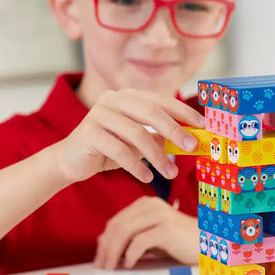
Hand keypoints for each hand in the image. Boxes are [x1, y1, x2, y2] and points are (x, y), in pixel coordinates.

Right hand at [55, 88, 204, 184]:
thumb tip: (191, 140)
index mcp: (127, 96)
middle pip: (151, 112)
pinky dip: (136, 165)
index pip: (161, 100)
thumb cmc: (109, 150)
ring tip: (169, 174)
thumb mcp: (139, 143)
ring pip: (137, 133)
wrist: (70, 161)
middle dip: (175, 130)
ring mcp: (98, 113)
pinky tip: (146, 177)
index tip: (203, 126)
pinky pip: (119, 149)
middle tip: (191, 148)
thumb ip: (160, 138)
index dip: (184, 112)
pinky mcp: (88, 132)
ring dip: (157, 156)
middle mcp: (113, 99)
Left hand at [94, 196, 199, 269]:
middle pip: (117, 225)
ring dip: (114, 252)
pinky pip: (140, 241)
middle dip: (105, 248)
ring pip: (125, 231)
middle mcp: (151, 205)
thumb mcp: (152, 239)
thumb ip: (133, 239)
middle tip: (102, 266)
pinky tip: (129, 264)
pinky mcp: (167, 228)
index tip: (99, 259)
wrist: (209, 243)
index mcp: (145, 205)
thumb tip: (106, 249)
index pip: (116, 221)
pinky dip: (130, 254)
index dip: (104, 241)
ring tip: (111, 267)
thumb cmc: (180, 243)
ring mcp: (159, 215)